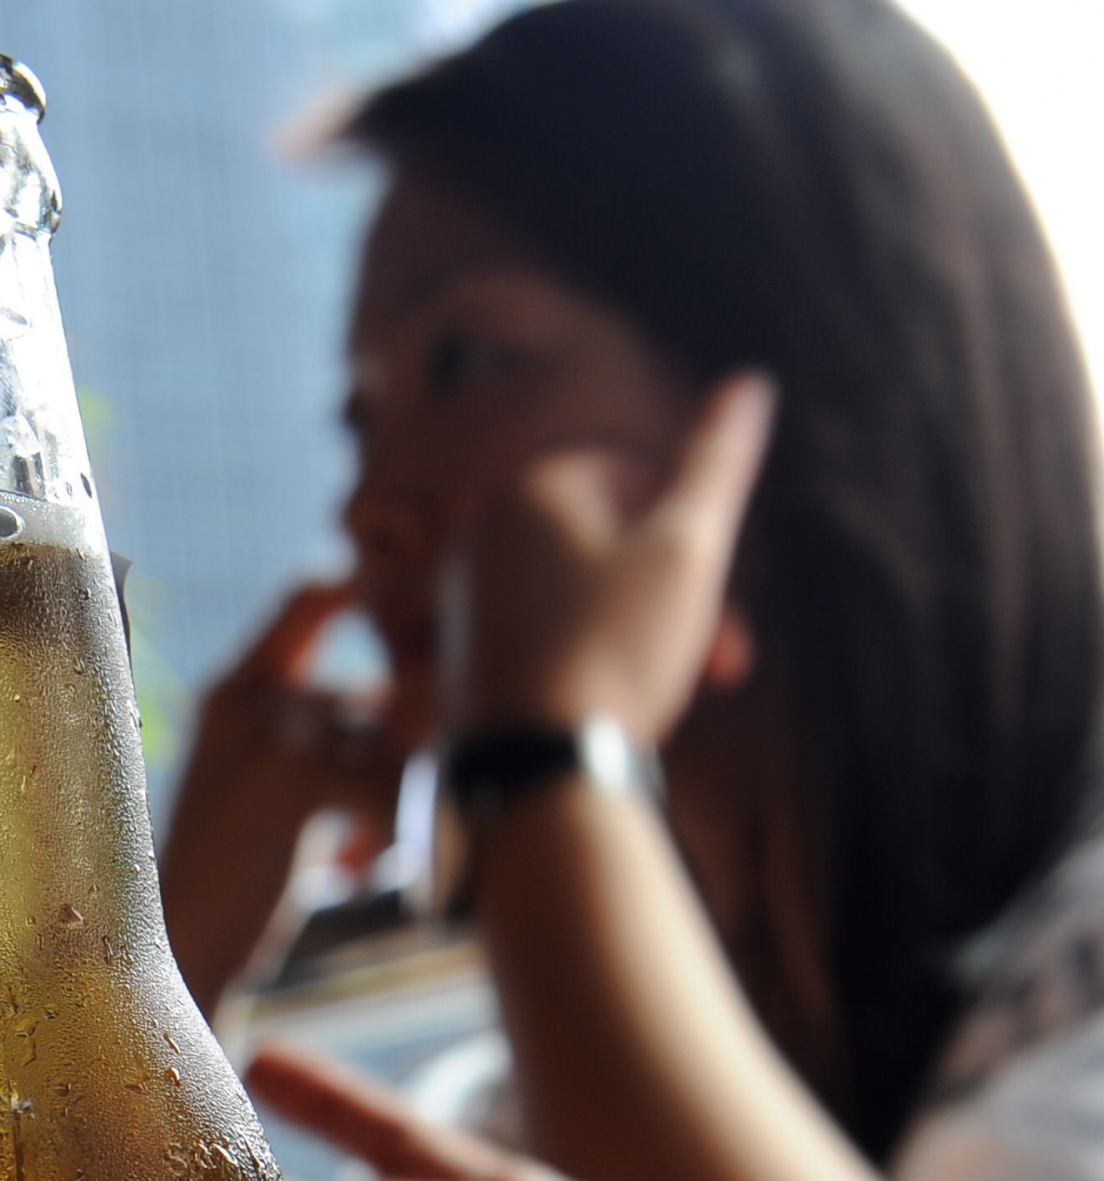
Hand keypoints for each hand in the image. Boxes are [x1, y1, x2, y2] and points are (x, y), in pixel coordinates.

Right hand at [158, 580, 413, 1012]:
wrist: (171, 952)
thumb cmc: (231, 880)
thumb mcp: (270, 786)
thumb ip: (324, 731)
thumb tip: (417, 695)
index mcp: (231, 688)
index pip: (313, 596)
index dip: (371, 616)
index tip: (391, 691)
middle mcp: (244, 693)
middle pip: (373, 697)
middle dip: (392, 766)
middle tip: (374, 825)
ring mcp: (266, 729)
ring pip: (388, 744)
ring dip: (388, 809)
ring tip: (355, 856)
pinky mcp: (291, 776)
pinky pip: (386, 787)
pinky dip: (381, 840)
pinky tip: (349, 876)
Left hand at [443, 373, 776, 739]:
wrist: (533, 767)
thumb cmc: (615, 650)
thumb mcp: (688, 548)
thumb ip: (719, 462)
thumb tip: (752, 382)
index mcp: (529, 489)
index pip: (639, 481)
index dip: (693, 538)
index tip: (721, 600)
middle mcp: (481, 532)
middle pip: (609, 545)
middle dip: (678, 597)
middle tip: (729, 664)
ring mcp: (462, 596)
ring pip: (581, 594)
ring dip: (643, 633)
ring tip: (672, 690)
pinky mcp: (458, 654)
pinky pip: (544, 636)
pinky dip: (589, 660)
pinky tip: (612, 709)